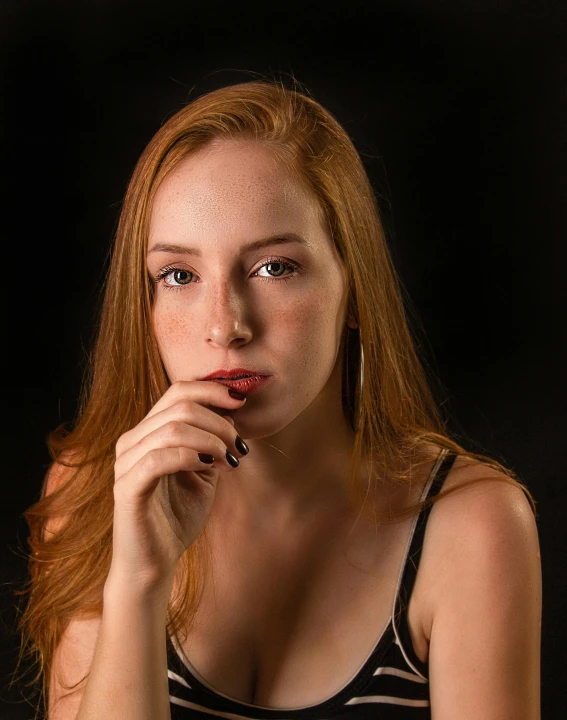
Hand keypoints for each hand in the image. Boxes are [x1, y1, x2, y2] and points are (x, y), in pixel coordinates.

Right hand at [109, 380, 247, 591]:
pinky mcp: (127, 487)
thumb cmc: (177, 517)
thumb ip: (212, 442)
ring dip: (211, 441)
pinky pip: (159, 458)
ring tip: (230, 461)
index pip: (178, 391)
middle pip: (180, 406)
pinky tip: (210, 467)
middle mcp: (132, 441)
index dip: (212, 390)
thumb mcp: (204, 472)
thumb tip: (231, 413)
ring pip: (174, 429)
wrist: (154, 563)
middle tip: (239, 446)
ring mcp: (126, 463)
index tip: (242, 402)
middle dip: (219, 422)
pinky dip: (191, 457)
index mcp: (148, 432)